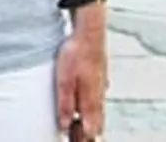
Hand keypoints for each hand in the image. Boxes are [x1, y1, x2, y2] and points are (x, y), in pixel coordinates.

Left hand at [55, 22, 107, 138]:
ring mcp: (101, 87)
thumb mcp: (64, 79)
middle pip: (97, 122)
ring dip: (93, 123)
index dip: (84, 138)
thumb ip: (65, 103)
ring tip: (89, 132)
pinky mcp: (99, 79)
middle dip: (90, 133)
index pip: (90, 128)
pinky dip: (95, 110)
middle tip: (83, 140)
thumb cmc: (76, 54)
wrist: (90, 33)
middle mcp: (99, 96)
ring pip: (99, 111)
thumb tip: (64, 124)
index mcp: (90, 99)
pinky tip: (93, 110)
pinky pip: (98, 100)